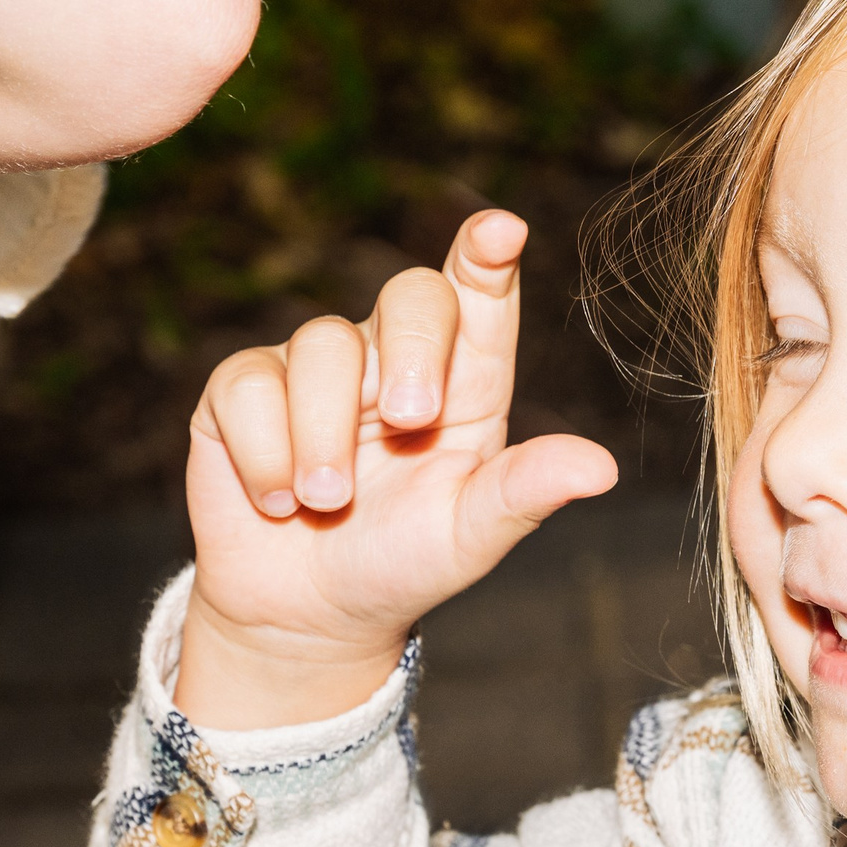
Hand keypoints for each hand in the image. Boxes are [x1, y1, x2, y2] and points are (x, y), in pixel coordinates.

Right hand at [179, 210, 617, 726]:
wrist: (308, 615)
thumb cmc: (406, 563)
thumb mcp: (472, 535)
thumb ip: (526, 492)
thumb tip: (603, 469)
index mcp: (467, 380)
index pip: (482, 297)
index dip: (488, 255)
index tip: (501, 232)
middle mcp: (395, 357)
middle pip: (411, 295)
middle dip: (412, 349)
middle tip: (410, 420)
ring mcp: (318, 367)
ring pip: (322, 342)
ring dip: (326, 432)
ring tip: (329, 502)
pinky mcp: (243, 391)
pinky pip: (248, 384)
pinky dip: (265, 449)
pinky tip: (277, 500)